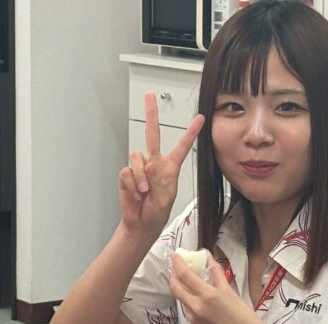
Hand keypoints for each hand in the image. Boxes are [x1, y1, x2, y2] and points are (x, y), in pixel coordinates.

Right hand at [118, 92, 204, 235]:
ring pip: (136, 156)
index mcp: (169, 167)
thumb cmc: (157, 211)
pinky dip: (132, 184)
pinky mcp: (127, 174)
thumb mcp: (167, 197)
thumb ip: (160, 180)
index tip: (200, 119)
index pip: (182, 146)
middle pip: (152, 133)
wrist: (142, 223)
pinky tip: (136, 194)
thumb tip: (147, 168)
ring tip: (144, 192)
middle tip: (149, 95)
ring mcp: (139, 167)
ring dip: (140, 176)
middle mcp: (154, 163)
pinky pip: (127, 172)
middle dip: (150, 114)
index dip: (191, 132)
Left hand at [168, 252, 266, 323]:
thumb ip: (215, 273)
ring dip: (181, 289)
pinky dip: (190, 302)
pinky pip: (188, 311)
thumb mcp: (229, 290)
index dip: (177, 263)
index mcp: (208, 294)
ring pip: (181, 299)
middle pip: (175, 288)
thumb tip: (207, 256)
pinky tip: (198, 301)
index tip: (175, 255)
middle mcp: (197, 306)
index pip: (185, 275)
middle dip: (172, 276)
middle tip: (175, 268)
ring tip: (187, 282)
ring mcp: (194, 318)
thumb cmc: (243, 313)